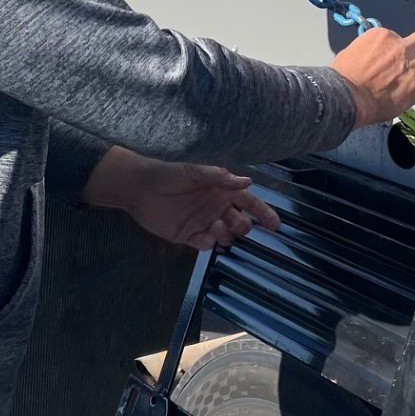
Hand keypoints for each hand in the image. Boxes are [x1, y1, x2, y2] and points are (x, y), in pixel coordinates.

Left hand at [82, 148, 281, 251]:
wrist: (139, 188)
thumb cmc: (168, 174)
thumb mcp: (194, 171)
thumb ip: (219, 177)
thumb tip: (247, 181)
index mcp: (221, 191)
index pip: (249, 203)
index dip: (264, 213)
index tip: (275, 224)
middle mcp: (216, 208)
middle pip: (241, 223)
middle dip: (243, 226)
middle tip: (233, 222)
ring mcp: (203, 223)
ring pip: (226, 236)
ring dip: (226, 235)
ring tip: (214, 227)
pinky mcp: (188, 236)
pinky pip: (205, 244)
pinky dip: (207, 243)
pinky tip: (200, 236)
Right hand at [331, 27, 414, 127]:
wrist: (348, 96)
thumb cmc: (344, 79)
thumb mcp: (350, 53)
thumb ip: (366, 51)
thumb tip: (368, 57)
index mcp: (382, 36)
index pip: (397, 36)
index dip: (396, 47)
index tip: (392, 56)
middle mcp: (400, 47)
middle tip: (412, 58)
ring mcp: (411, 65)